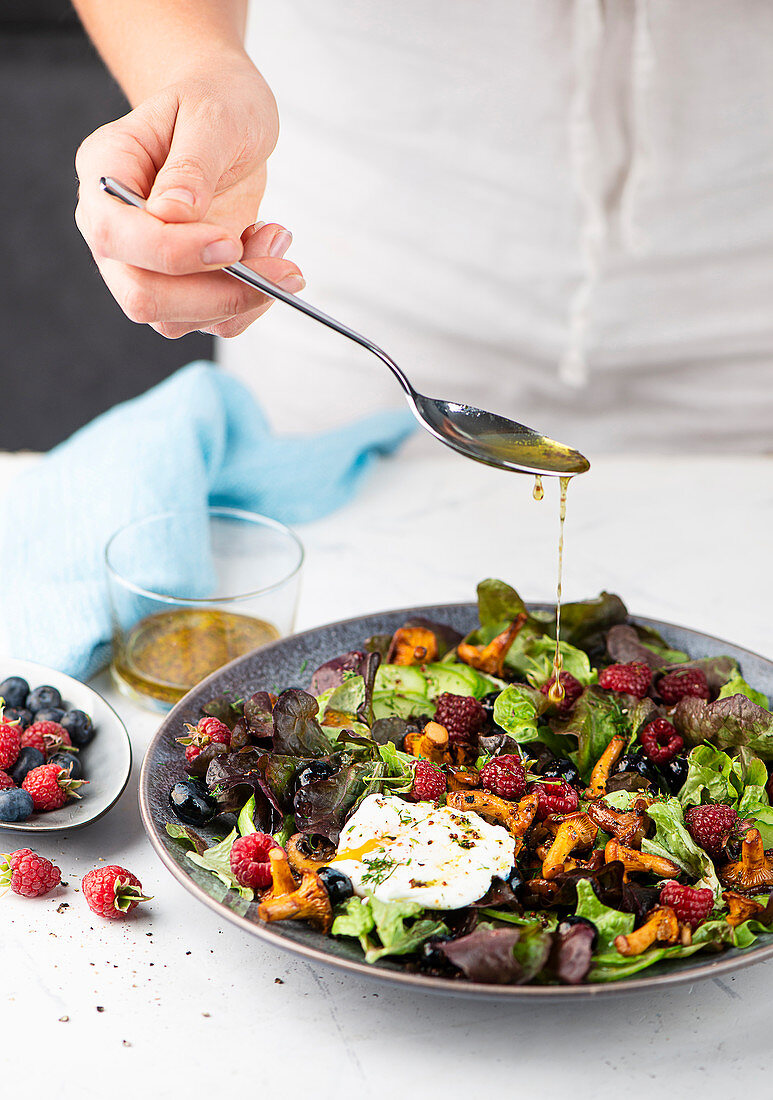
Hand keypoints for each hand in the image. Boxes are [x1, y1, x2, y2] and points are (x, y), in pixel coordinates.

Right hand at [75, 61, 303, 338]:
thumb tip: (172, 215)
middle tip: (278, 265)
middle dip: (216, 293)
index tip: (230, 242)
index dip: (171, 252)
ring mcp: (146, 265)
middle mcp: (116, 231)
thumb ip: (191, 165)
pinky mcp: (185, 286)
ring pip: (177, 320)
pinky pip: (213, 320)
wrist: (226, 115)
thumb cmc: (214, 101)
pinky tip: (270, 251)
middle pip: (141, 296)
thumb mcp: (211, 114)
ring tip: (275, 238)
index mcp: (105, 175)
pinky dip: (252, 301)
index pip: (114, 235)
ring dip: (241, 297)